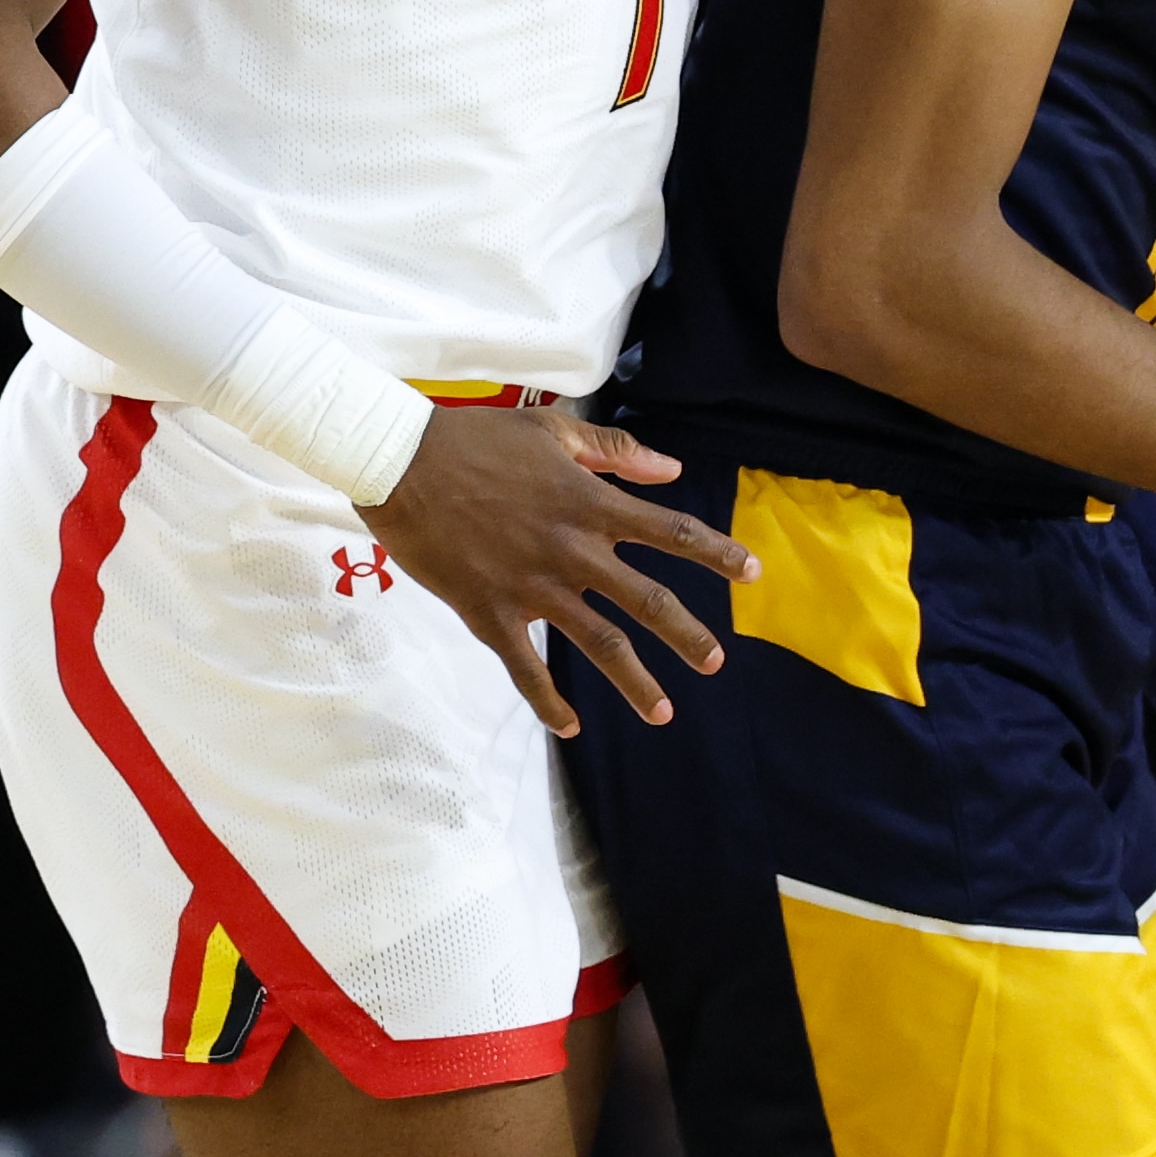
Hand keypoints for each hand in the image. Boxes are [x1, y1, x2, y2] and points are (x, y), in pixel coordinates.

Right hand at [357, 406, 760, 737]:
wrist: (403, 464)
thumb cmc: (478, 440)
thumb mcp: (552, 430)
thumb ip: (614, 450)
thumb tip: (670, 468)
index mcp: (590, 504)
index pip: (671, 531)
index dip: (717, 553)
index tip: (752, 573)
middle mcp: (572, 550)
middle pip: (646, 599)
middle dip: (687, 634)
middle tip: (716, 661)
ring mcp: (532, 587)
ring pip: (597, 643)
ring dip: (634, 681)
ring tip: (663, 713)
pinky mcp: (491, 614)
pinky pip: (527, 669)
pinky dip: (549, 702)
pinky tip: (570, 726)